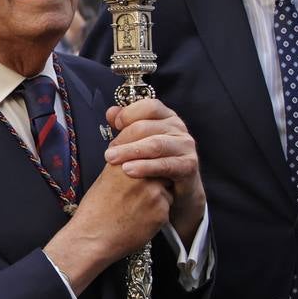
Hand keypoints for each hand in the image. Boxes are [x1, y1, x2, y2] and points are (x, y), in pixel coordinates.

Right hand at [44, 98, 203, 292]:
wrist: (93, 237)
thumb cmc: (96, 208)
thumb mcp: (106, 175)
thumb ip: (125, 160)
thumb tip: (139, 150)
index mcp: (123, 161)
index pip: (148, 150)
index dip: (147, 159)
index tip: (140, 168)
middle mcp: (139, 173)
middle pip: (160, 166)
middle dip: (155, 175)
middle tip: (137, 191)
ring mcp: (152, 192)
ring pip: (167, 186)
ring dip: (159, 193)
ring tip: (137, 206)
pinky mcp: (160, 211)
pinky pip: (168, 205)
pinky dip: (159, 211)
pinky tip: (141, 218)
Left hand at [103, 99, 205, 247]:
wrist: (176, 192)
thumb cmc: (153, 163)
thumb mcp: (138, 142)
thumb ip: (126, 125)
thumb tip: (111, 112)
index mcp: (166, 117)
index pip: (149, 106)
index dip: (129, 113)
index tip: (114, 124)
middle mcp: (178, 128)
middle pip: (147, 126)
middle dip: (124, 139)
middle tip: (108, 153)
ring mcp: (185, 146)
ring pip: (155, 144)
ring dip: (130, 151)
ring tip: (111, 159)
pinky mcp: (189, 165)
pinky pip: (165, 164)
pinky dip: (145, 167)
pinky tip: (129, 170)